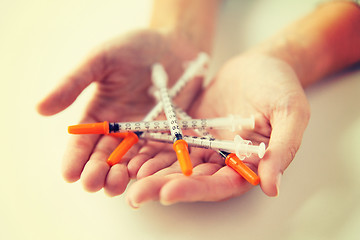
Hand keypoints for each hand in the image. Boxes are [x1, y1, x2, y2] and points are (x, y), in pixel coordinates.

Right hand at [37, 29, 203, 195]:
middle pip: (104, 159)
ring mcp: (144, 135)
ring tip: (117, 181)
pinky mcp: (168, 135)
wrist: (175, 45)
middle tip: (93, 181)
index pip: (82, 142)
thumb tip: (40, 108)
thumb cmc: (136, 48)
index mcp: (100, 115)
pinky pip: (157, 156)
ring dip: (120, 177)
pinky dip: (149, 168)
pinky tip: (144, 174)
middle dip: (96, 173)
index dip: (74, 159)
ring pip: (129, 164)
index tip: (69, 174)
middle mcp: (120, 130)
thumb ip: (74, 82)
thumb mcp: (102, 59)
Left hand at [126, 53, 309, 205]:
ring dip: (152, 172)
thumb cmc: (281, 86)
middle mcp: (223, 160)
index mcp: (249, 164)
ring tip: (126, 176)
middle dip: (163, 186)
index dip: (195, 189)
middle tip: (135, 194)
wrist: (262, 65)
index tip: (168, 192)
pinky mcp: (191, 130)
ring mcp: (205, 146)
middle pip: (192, 179)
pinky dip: (151, 149)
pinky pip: (169, 142)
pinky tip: (131, 154)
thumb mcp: (290, 112)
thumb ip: (283, 148)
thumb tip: (272, 187)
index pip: (221, 184)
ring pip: (176, 164)